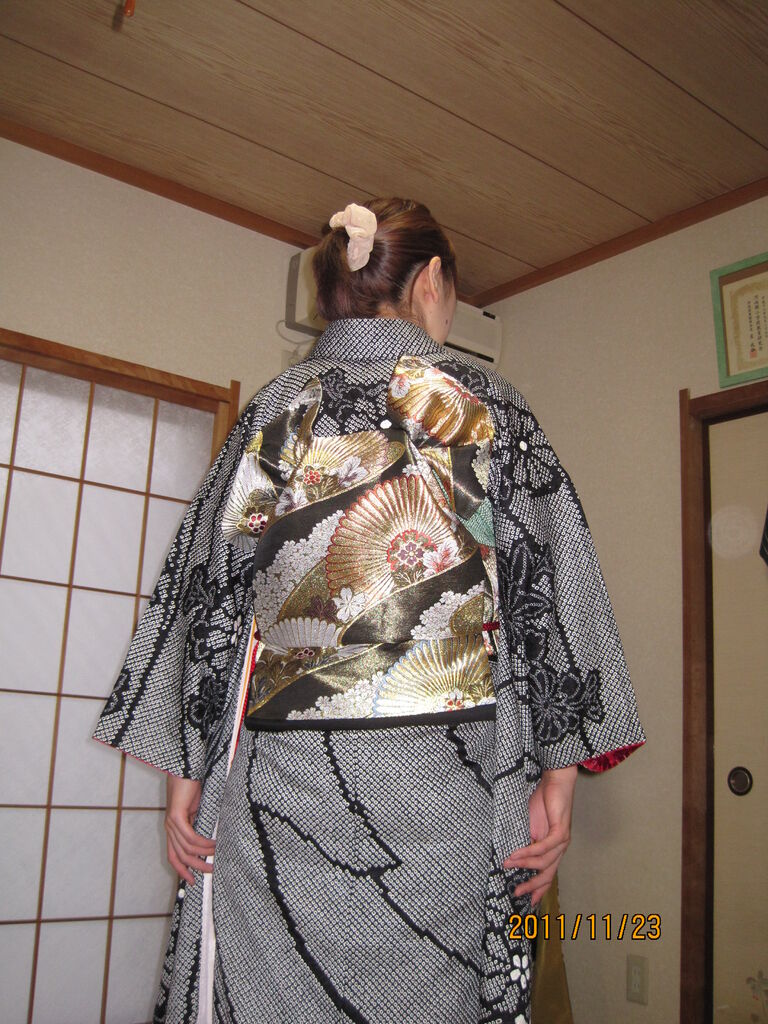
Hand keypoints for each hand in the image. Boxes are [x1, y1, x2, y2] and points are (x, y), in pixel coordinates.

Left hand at [164, 774, 215, 884]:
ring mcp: (171, 823)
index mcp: (172, 829)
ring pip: (187, 848)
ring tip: (218, 854)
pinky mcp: (176, 816)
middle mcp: (169, 828)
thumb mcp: (196, 810)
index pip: (174, 856)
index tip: (192, 882)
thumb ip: (199, 825)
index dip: (182, 870)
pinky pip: (191, 837)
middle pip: (180, 857)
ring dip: (204, 854)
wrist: (184, 769)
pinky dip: (203, 843)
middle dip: (196, 867)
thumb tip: (211, 840)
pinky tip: (214, 843)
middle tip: (211, 871)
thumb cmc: (191, 787)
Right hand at [502, 764, 576, 907]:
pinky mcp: (560, 832)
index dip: (539, 889)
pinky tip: (517, 854)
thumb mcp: (529, 825)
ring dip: (524, 864)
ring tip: (507, 864)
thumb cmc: (542, 801)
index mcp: (553, 848)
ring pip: (544, 862)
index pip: (547, 873)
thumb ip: (524, 841)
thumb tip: (509, 855)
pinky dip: (529, 852)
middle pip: (548, 874)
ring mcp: (562, 841)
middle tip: (517, 892)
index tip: (528, 902)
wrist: (555, 781)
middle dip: (532, 885)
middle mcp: (560, 848)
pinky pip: (544, 848)